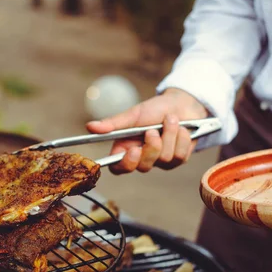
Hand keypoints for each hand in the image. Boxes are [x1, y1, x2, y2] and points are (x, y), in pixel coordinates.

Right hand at [86, 88, 207, 173]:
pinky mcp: (178, 160)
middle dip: (151, 147)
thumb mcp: (134, 115)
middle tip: (152, 130)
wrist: (182, 104)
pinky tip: (181, 128)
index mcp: (126, 148)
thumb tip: (89, 126)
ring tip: (170, 120)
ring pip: (163, 159)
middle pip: (143, 166)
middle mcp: (142, 158)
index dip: (125, 164)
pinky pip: (179, 156)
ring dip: (169, 135)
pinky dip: (181, 138)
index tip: (133, 150)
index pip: (118, 168)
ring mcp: (160, 161)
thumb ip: (113, 124)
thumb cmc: (155, 109)